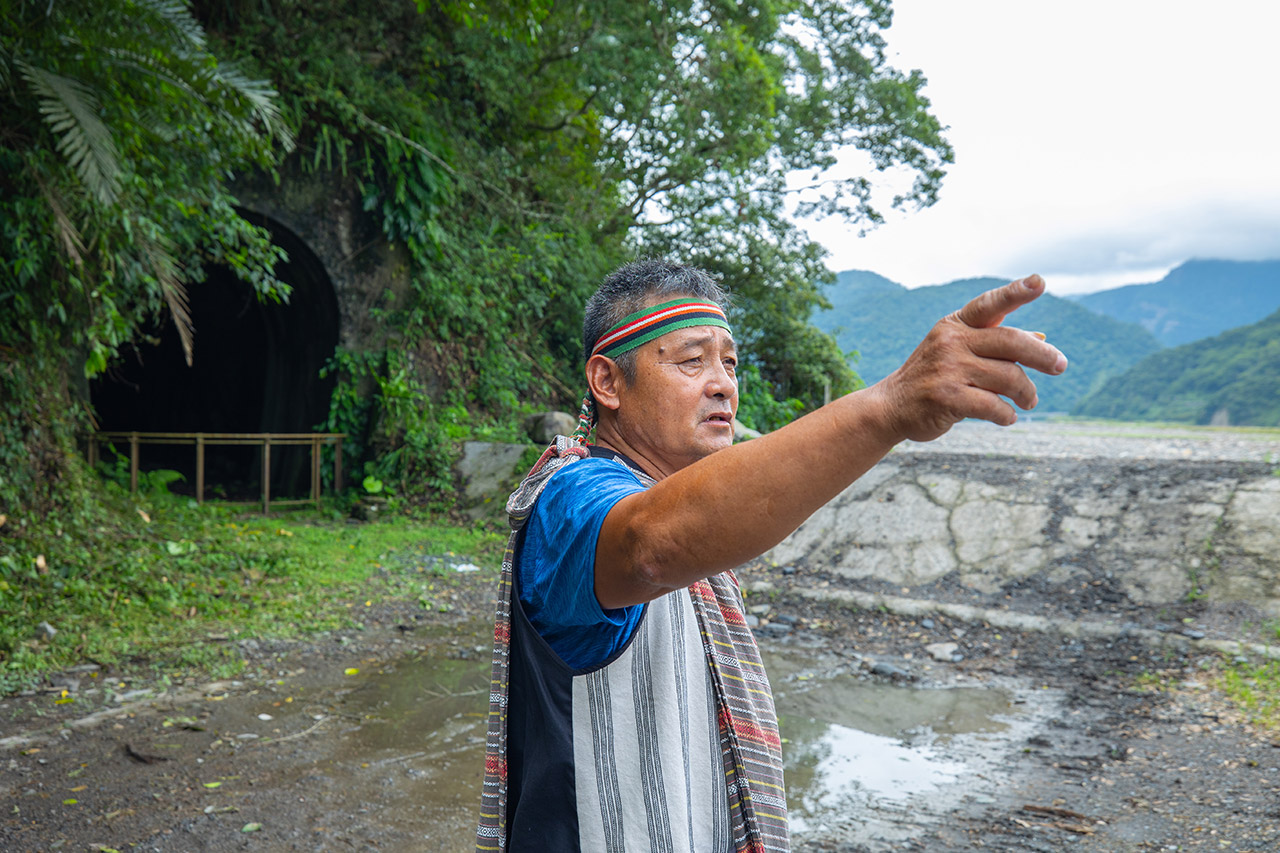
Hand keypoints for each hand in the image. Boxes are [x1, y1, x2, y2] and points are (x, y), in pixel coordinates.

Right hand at [877, 274, 1067, 441]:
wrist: (891, 406)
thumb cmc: (934, 376)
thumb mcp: (959, 351)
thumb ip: (997, 343)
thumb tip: (1042, 337)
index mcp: (956, 325)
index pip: (991, 304)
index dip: (1016, 292)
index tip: (1040, 282)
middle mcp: (952, 341)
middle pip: (1012, 342)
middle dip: (1043, 356)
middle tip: (1061, 366)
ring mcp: (948, 369)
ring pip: (1009, 377)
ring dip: (1026, 393)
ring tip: (1028, 400)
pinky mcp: (947, 398)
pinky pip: (994, 406)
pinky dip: (1007, 414)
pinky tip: (1008, 416)